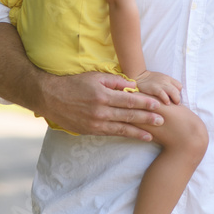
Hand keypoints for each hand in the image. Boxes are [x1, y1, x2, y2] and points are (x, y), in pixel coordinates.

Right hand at [37, 71, 165, 140]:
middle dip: (147, 118)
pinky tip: (135, 136)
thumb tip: (132, 85)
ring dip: (138, 131)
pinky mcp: (90, 130)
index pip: (129, 99)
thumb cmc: (74, 84)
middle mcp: (100, 110)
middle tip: (163, 121)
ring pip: (121, 127)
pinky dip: (125, 135)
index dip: (145, 102)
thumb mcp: (94, 77)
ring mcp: (95, 122)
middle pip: (128, 115)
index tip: (158, 104)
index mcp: (103, 94)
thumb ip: (114, 81)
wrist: (50, 97)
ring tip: (153, 134)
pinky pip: (111, 133)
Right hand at [132, 71, 181, 105]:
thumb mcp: (160, 80)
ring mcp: (160, 84)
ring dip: (175, 99)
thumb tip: (172, 95)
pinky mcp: (154, 88)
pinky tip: (166, 103)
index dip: (178, 93)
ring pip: (174, 92)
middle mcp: (166, 80)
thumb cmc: (149, 81)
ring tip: (172, 104)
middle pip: (178, 89)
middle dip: (178, 97)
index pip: (179, 86)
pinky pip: (163, 94)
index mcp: (168, 78)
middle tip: (175, 104)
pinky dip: (166, 99)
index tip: (174, 98)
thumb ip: (166, 85)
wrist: (137, 76)